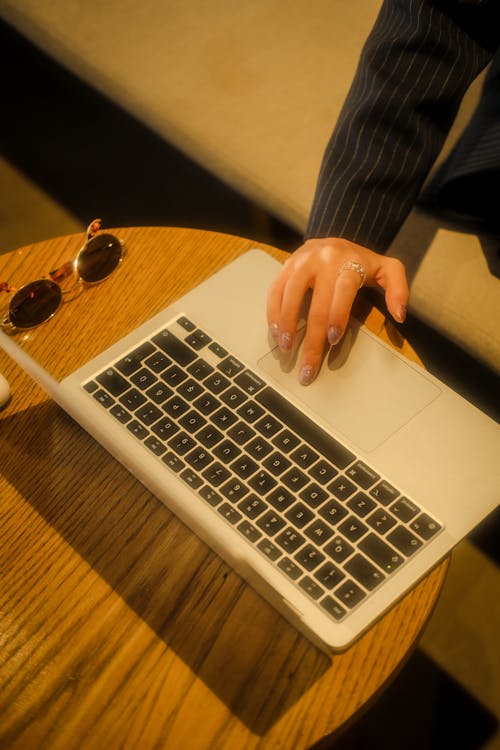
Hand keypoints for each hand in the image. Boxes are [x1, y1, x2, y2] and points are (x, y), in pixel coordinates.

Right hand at [267, 237, 408, 384]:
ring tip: (287, 348)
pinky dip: (273, 312)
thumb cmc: (361, 263)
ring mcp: (301, 261)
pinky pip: (275, 289)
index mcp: (349, 262)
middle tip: (309, 366)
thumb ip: (398, 289)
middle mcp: (322, 259)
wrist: (335, 240)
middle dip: (312, 338)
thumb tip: (400, 316)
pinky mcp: (285, 266)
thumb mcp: (387, 270)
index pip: (343, 290)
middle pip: (315, 303)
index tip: (333, 339)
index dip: (337, 315)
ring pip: (290, 294)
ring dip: (287, 324)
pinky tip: (276, 332)